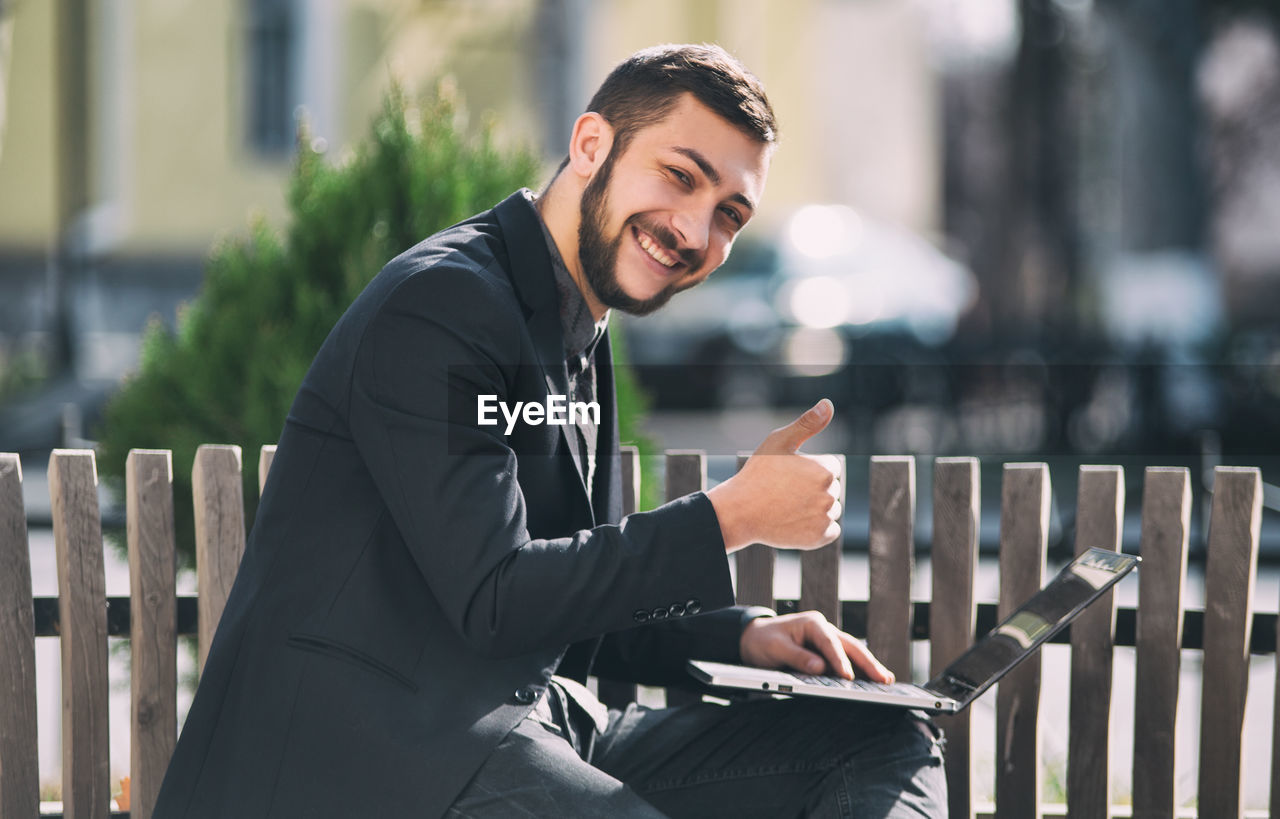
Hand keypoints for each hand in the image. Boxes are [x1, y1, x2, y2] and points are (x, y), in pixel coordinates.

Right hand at [706, 399, 841, 551]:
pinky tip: (796, 522)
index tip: (789, 475)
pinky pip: (830, 531)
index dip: (809, 469)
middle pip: (831, 489)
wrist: (739, 511)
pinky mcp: (819, 538)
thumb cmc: (757, 473)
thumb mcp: (779, 441)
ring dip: (815, 509)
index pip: (830, 468)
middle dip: (813, 489)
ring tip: (788, 507)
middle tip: (785, 492)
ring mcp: (825, 518)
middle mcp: (830, 494)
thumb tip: (828, 403)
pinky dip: (817, 528)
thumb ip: (807, 423)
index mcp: (824, 469)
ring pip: (831, 510)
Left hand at [739, 611, 893, 682]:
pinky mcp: (827, 652)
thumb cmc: (763, 641)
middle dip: (868, 662)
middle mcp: (824, 629)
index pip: (830, 643)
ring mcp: (827, 640)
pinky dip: (859, 670)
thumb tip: (820, 668)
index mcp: (812, 623)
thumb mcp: (775, 648)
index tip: (848, 676)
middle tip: (883, 679)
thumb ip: (797, 657)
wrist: (753, 637)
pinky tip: (871, 681)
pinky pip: (846, 660)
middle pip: (851, 646)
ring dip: (869, 666)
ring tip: (886, 681)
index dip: (840, 660)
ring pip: (853, 652)